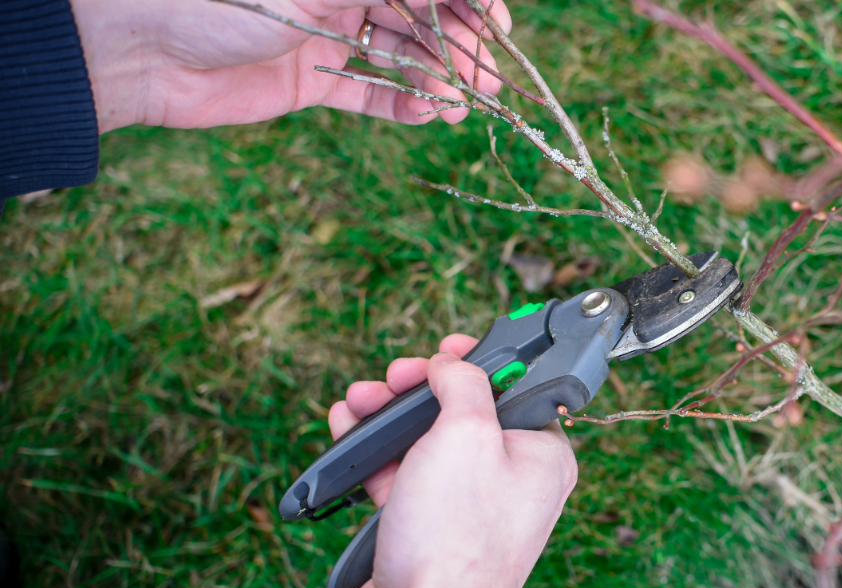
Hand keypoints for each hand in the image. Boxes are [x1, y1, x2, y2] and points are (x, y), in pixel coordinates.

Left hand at [68, 0, 511, 131]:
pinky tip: (430, 115)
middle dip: (460, 44)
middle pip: (419, 14)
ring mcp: (322, 33)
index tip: (499, 25)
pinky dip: (400, 104)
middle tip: (491, 79)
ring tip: (468, 106)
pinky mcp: (304, 80)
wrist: (135, 46)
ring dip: (439, 78)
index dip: (466, 0)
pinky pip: (364, 91)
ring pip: (399, 54)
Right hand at [327, 334, 578, 587]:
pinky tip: (350, 426)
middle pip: (465, 412)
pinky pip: (403, 474)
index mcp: (542, 456)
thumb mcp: (466, 433)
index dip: (481, 362)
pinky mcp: (429, 525)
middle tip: (394, 376)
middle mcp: (512, 480)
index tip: (449, 348)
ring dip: (389, 414)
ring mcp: (468, 505)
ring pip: (428, 441)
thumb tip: (452, 364)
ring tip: (359, 398)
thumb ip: (463, 383)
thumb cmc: (455, 534)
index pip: (517, 389)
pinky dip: (376, 450)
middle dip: (421, 388)